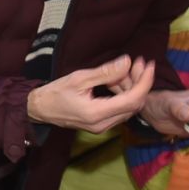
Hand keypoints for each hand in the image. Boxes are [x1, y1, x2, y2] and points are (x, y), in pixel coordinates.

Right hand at [27, 56, 154, 132]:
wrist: (40, 109)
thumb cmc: (55, 93)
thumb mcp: (79, 78)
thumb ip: (105, 72)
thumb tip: (127, 62)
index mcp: (96, 113)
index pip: (132, 100)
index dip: (145, 82)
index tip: (148, 64)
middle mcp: (102, 124)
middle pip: (134, 105)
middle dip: (140, 83)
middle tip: (138, 63)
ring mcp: (102, 127)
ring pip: (129, 108)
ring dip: (133, 88)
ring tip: (126, 69)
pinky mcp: (101, 125)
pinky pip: (121, 110)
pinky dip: (124, 95)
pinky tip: (118, 81)